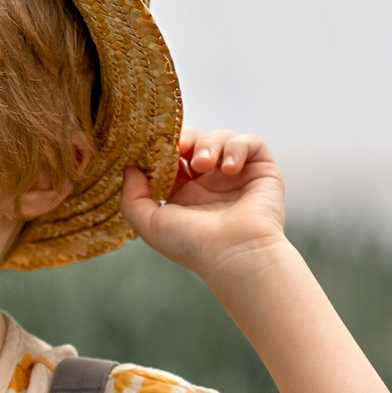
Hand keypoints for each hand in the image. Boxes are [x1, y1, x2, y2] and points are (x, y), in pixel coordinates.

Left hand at [121, 129, 288, 281]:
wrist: (235, 255)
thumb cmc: (194, 245)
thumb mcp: (150, 224)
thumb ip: (132, 197)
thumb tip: (130, 168)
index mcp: (186, 193)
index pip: (173, 157)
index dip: (164, 147)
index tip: (155, 146)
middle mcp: (211, 182)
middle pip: (196, 141)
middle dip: (186, 139)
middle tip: (181, 149)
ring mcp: (237, 175)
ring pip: (221, 137)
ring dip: (210, 143)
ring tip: (205, 164)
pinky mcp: (261, 170)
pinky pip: (250, 142)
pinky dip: (238, 147)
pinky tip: (228, 167)